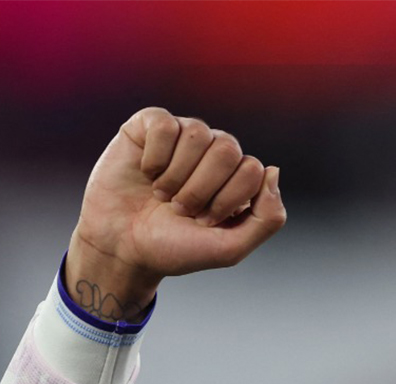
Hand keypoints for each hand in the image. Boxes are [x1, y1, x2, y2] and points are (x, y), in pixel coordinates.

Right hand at [64, 107, 286, 320]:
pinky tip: (146, 172)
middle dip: (202, 189)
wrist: (122, 248)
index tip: (204, 222)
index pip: (252, 170)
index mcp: (236, 178)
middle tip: (181, 209)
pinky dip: (155, 156)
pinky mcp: (149, 127)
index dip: (227, 200)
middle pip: (228, 149)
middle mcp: (212, 152)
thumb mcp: (230, 248)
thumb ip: (268, 218)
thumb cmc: (175, 248)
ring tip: (162, 195)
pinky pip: (164, 124)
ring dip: (177, 175)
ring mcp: (181, 137)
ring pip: (197, 133)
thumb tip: (273, 169)